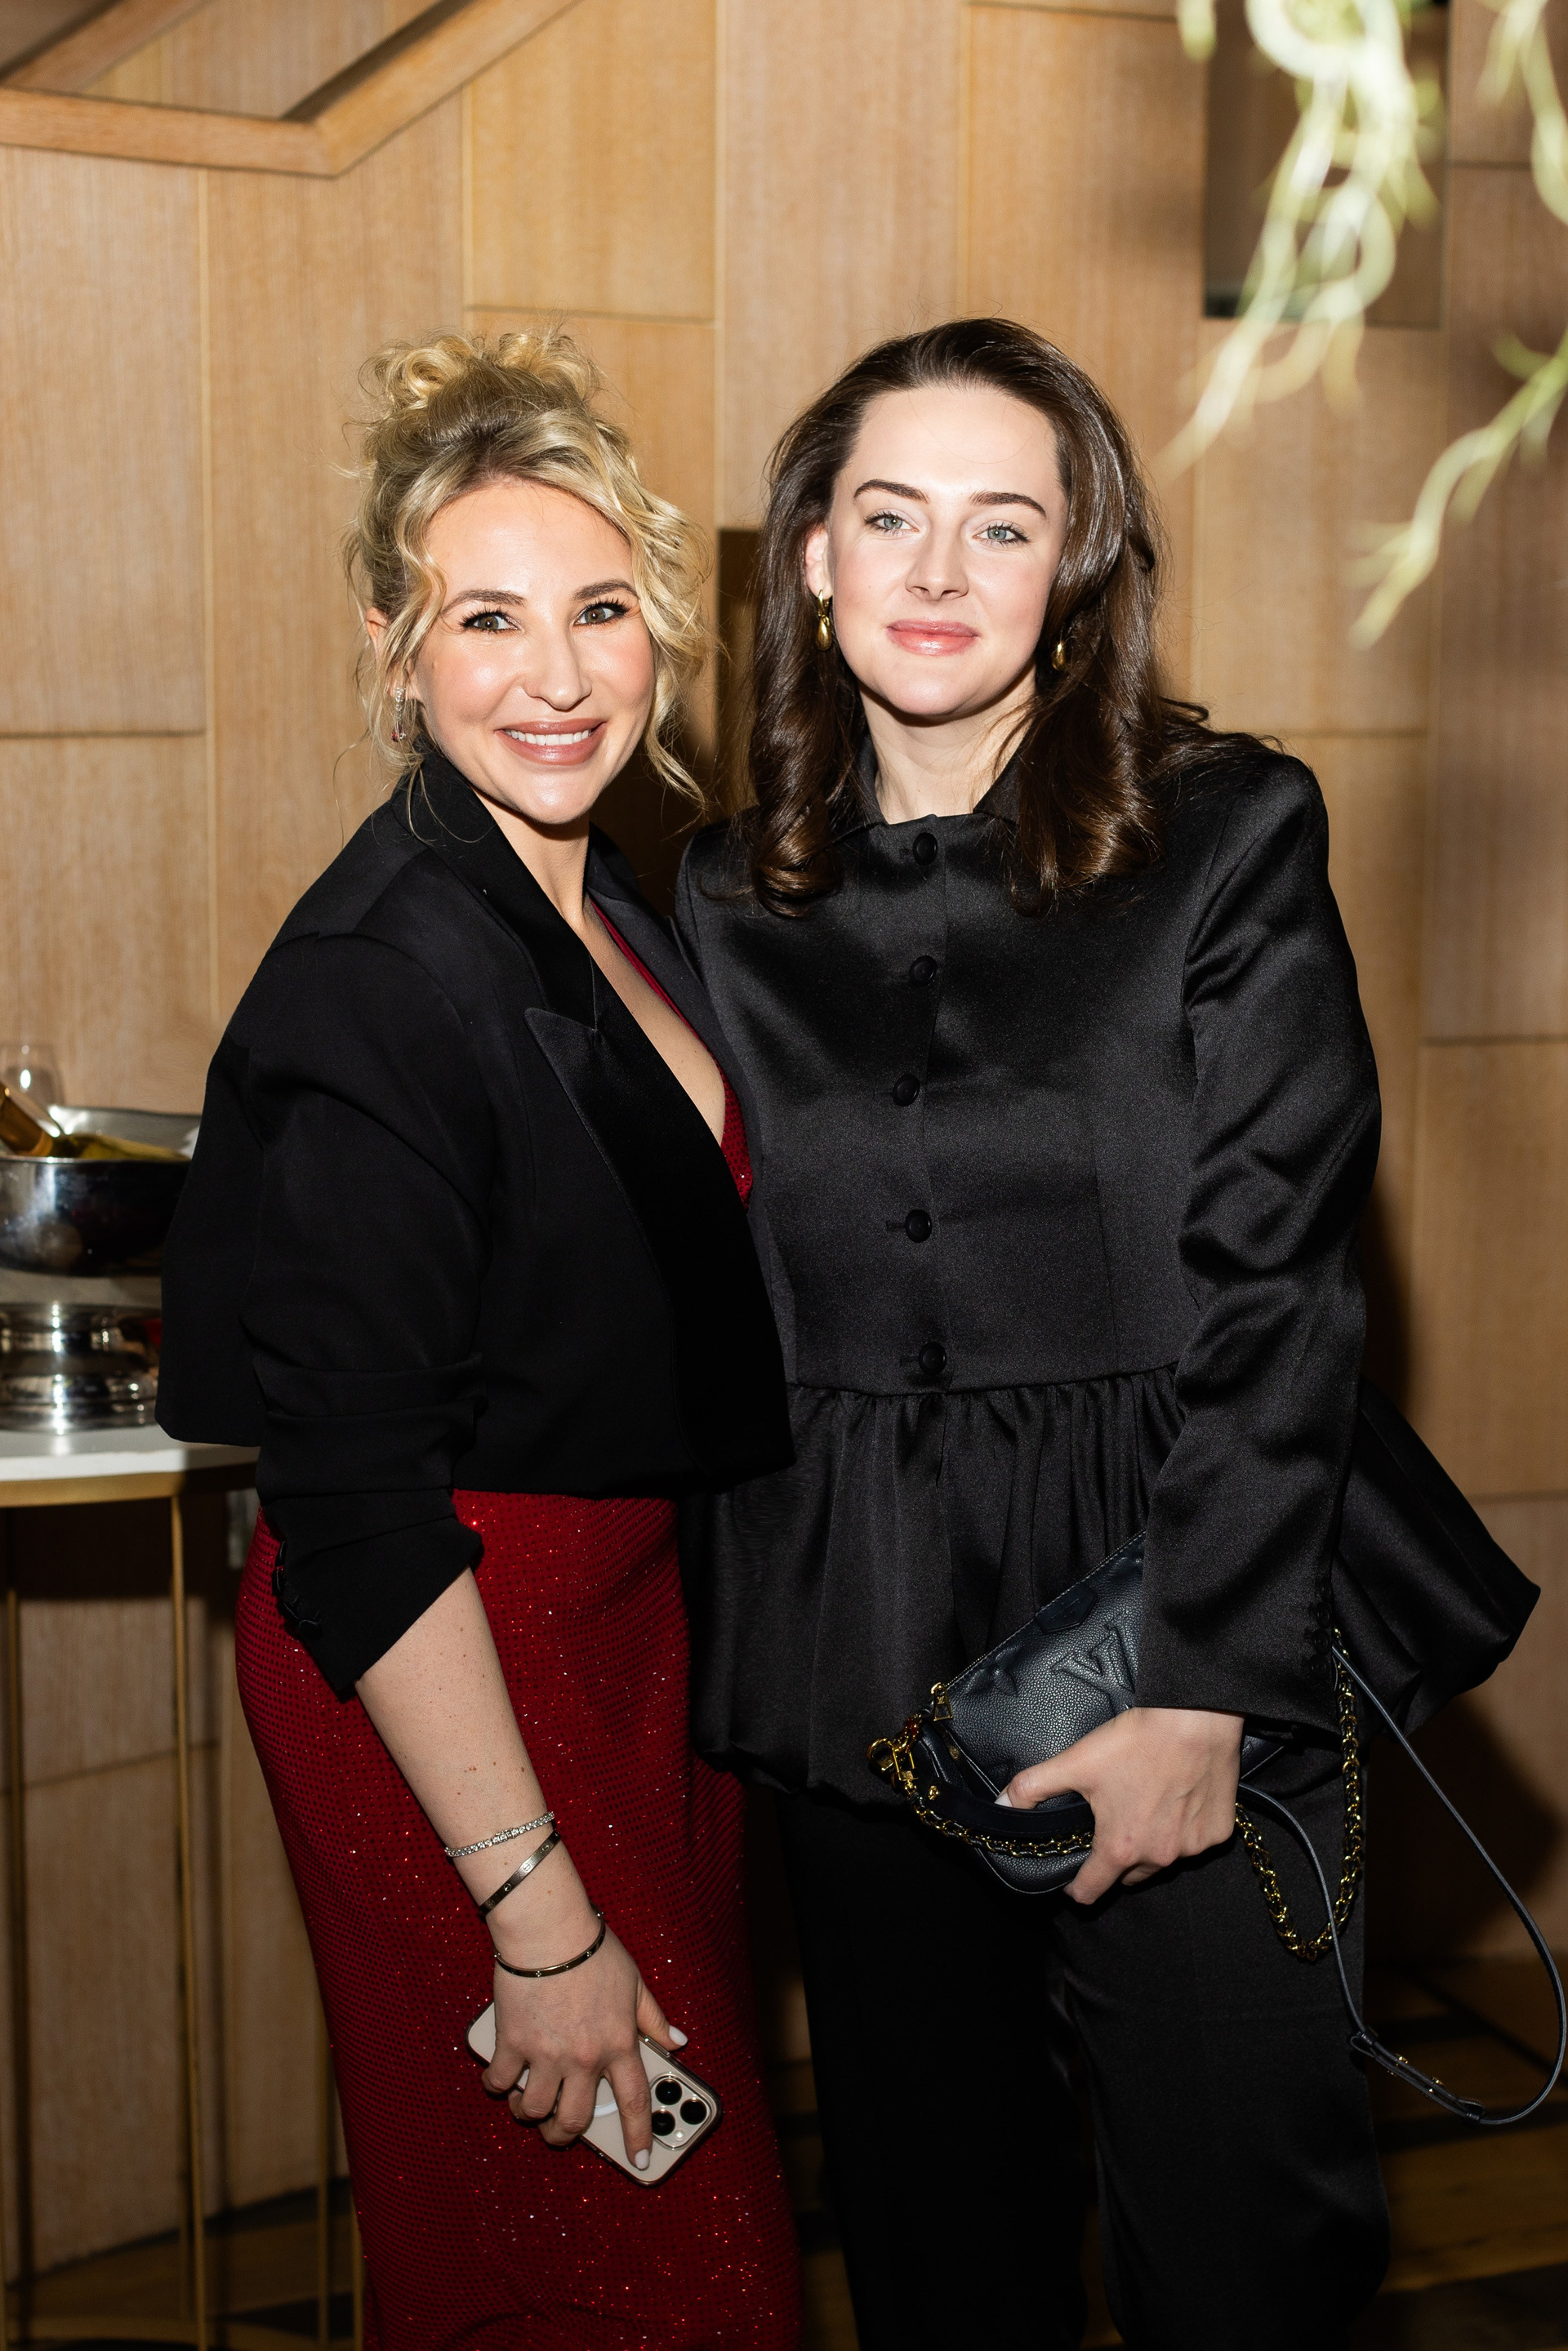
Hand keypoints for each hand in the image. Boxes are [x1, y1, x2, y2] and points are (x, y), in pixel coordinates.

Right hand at [481, 1897, 682, 2165]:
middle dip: (563, 2136)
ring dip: (528, 2114)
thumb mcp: (635, 1982)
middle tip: (559, 2132)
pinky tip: (500, 2079)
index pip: (634, 2102)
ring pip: (534, 2110)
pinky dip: (497, 2085)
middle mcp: (584, 2057)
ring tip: (526, 2104)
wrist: (549, 1929)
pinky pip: (500, 2081)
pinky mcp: (513, 2042)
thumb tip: (678, 2042)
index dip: (639, 2135)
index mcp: (618, 2044)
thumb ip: (654, 2018)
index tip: (640, 2160)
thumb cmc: (594, 1950)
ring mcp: (546, 2054)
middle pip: (573, 2120)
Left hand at [1003, 1706, 1243, 1905]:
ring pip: (1163, 1858)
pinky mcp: (1217, 1834)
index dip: (1077, 1884)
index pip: (1091, 1891)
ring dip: (1152, 1842)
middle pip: (1128, 1875)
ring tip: (1146, 1803)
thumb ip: (1033, 1788)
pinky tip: (1179, 1797)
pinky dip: (1186, 1828)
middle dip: (1117, 1856)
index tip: (1074, 1871)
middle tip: (1112, 1820)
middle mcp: (1158, 1857)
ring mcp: (1192, 1849)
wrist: (1195, 1718)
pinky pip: (1195, 1842)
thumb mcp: (1076, 1761)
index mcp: (1120, 1847)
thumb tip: (1003, 1806)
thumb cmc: (1137, 1740)